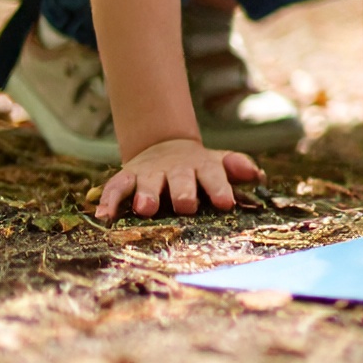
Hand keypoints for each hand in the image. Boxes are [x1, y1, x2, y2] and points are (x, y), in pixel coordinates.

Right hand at [97, 138, 260, 220]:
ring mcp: (150, 172)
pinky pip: (116, 187)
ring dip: (146, 194)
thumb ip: (238, 167)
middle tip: (185, 205)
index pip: (214, 175)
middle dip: (183, 192)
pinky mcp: (128, 176)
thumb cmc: (199, 167)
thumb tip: (258, 174)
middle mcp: (175, 168)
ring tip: (145, 209)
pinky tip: (104, 216)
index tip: (226, 203)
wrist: (166, 147)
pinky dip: (109, 200)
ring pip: (147, 182)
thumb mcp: (219, 163)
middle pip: (180, 179)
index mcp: (202, 166)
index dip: (220, 188)